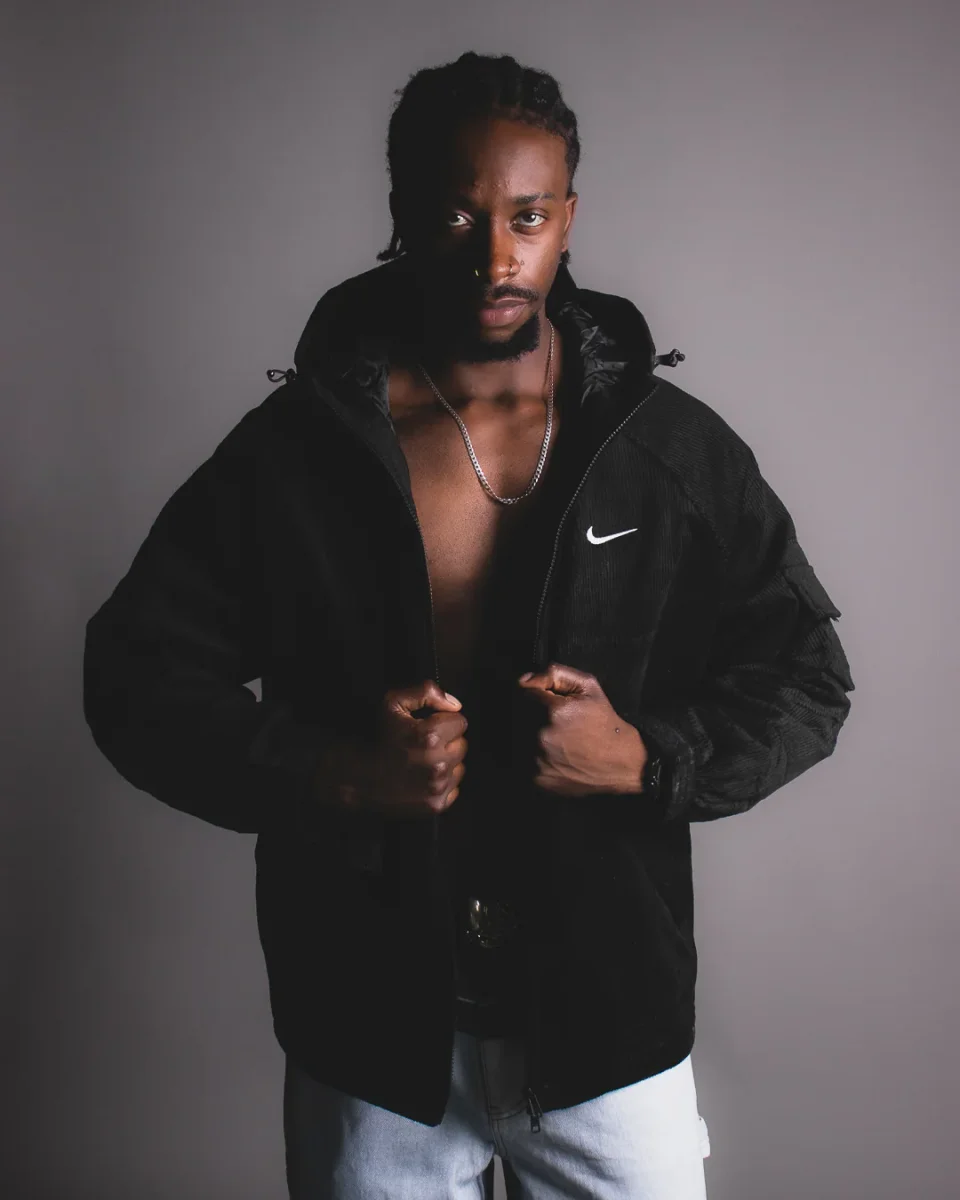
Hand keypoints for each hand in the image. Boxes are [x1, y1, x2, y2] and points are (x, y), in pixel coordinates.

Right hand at [325, 681, 468, 818]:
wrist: (357, 778)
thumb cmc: (376, 738)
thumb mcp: (393, 703)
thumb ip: (427, 692)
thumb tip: (455, 705)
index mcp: (431, 735)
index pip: (461, 722)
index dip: (444, 722)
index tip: (428, 727)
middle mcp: (437, 763)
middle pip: (462, 744)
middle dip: (446, 742)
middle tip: (424, 745)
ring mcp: (437, 786)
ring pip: (459, 767)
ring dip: (446, 762)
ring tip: (422, 761)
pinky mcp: (436, 804)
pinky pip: (454, 788)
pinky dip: (442, 783)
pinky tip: (422, 778)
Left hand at [516, 663, 646, 796]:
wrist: (619, 764)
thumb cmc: (604, 722)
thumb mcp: (588, 686)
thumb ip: (554, 673)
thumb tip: (525, 678)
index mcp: (553, 711)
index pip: (521, 692)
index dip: (533, 694)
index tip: (544, 700)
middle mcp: (541, 736)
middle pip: (516, 715)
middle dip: (530, 713)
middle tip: (551, 720)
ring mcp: (536, 760)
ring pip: (516, 736)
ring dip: (527, 733)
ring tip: (553, 737)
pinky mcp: (536, 778)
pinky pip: (520, 759)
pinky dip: (530, 754)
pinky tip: (550, 753)